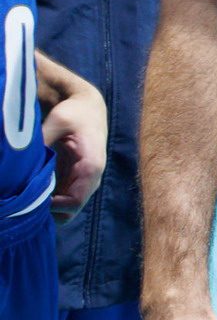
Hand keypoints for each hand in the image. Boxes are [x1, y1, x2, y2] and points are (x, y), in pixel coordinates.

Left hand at [40, 69, 105, 221]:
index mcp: (91, 167)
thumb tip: (21, 158)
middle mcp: (91, 179)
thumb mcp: (58, 120)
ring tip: (27, 195)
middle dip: (47, 212)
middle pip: (70, 212)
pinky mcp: (76, 180)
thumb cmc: (75, 113)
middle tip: (25, 201)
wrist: (89, 108)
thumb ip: (43, 139)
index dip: (51, 207)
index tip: (30, 198)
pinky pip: (63, 201)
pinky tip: (33, 190)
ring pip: (66, 210)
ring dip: (47, 208)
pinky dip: (48, 202)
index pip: (74, 202)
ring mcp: (84, 181)